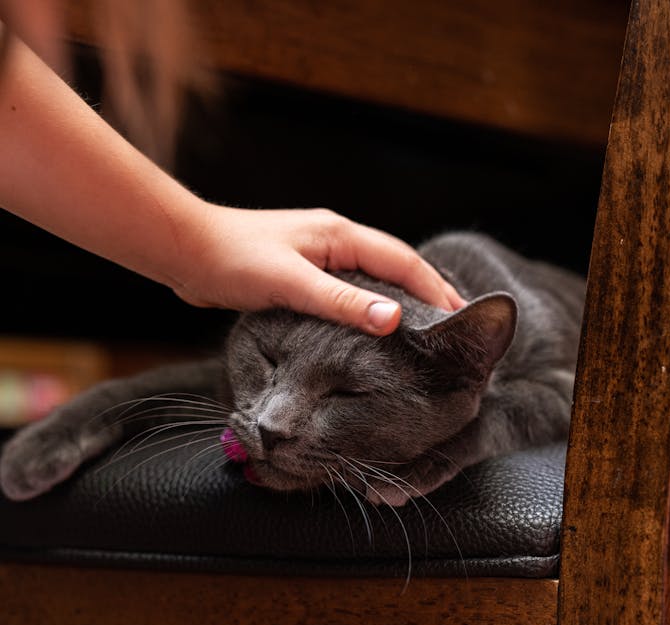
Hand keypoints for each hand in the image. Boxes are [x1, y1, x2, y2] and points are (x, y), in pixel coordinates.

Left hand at [175, 204, 465, 334]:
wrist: (186, 252)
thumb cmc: (233, 261)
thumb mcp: (292, 283)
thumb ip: (342, 302)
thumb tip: (394, 320)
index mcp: (341, 235)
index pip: (402, 261)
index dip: (434, 288)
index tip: (460, 315)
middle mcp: (336, 240)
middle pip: (395, 264)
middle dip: (428, 290)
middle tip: (455, 320)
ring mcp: (320, 254)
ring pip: (374, 275)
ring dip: (402, 296)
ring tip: (426, 323)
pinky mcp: (304, 270)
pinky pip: (351, 285)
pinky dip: (372, 302)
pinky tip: (375, 321)